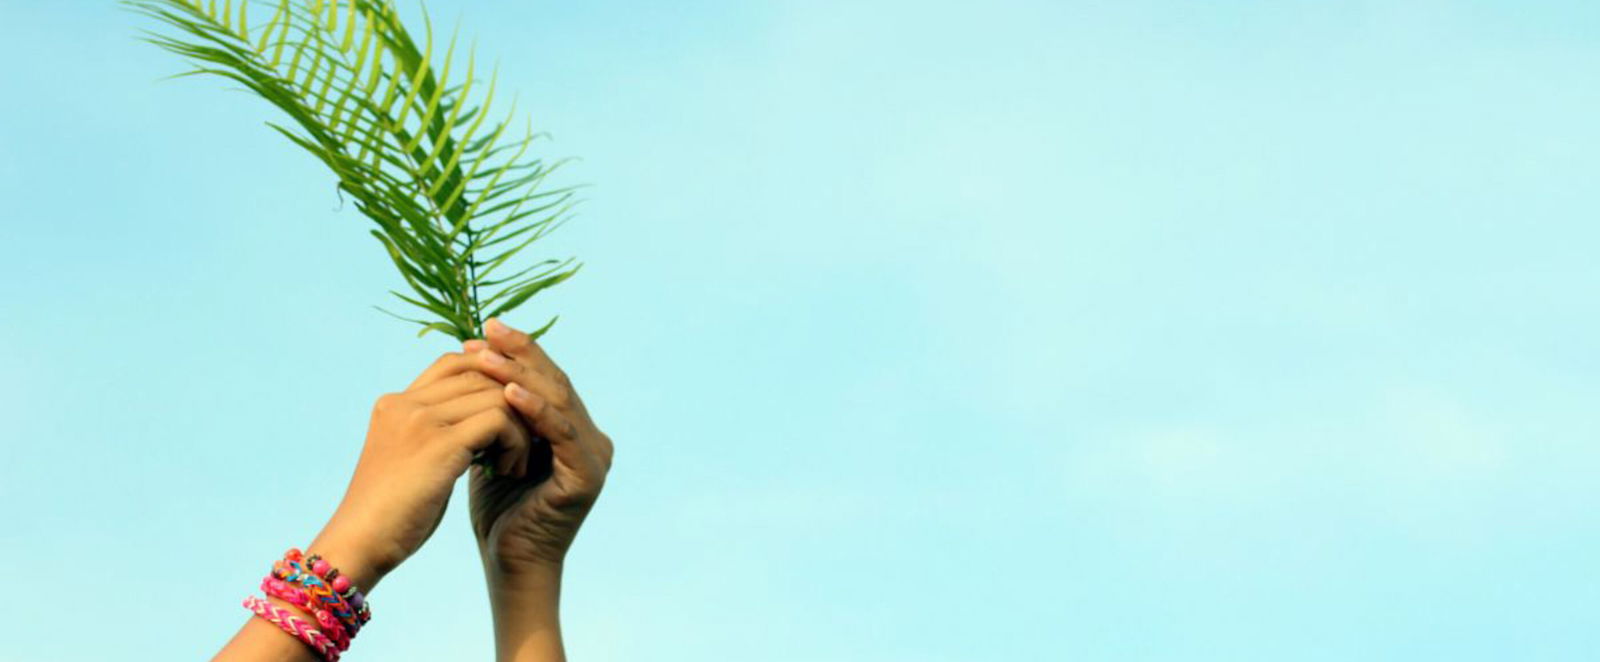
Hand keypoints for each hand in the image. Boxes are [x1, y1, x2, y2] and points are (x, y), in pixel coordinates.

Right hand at [309, 351, 534, 589]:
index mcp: (394, 404)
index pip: (453, 363)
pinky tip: (508, 470)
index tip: (511, 410)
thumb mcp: (412, 461)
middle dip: (513, 402)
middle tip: (522, 440)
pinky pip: (499, 419)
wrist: (361, 545)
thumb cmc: (390, 515)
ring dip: (519, 426)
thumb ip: (436, 434)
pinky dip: (515, 442)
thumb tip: (480, 426)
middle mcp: (405, 402)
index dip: (489, 378)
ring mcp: (420, 420)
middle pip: (480, 372)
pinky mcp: (440, 444)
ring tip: (513, 463)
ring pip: (496, 394)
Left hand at [465, 318, 613, 576]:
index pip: (546, 379)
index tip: (480, 332)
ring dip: (521, 375)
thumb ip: (498, 412)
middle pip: (556, 382)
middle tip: (487, 328)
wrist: (509, 563)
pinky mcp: (589, 474)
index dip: (518, 352)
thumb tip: (475, 362)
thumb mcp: (495, 448)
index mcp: (573, 430)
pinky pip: (560, 433)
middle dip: (520, 353)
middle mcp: (592, 438)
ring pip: (558, 401)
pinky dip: (535, 410)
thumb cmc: (498, 511)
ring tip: (488, 355)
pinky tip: (508, 393)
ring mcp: (595, 455)